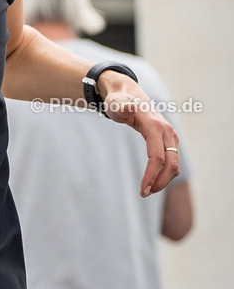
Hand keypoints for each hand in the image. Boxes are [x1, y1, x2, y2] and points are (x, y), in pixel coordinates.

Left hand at [98, 72, 179, 196]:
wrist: (128, 94)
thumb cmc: (118, 101)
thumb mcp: (115, 103)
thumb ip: (120, 106)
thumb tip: (128, 107)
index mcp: (154, 125)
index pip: (157, 157)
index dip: (151, 175)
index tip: (143, 190)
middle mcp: (167, 131)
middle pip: (171, 164)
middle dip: (159, 182)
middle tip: (144, 194)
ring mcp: (170, 136)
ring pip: (174, 164)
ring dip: (163, 180)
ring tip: (147, 190)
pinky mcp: (170, 140)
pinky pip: (171, 161)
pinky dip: (165, 173)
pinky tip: (152, 180)